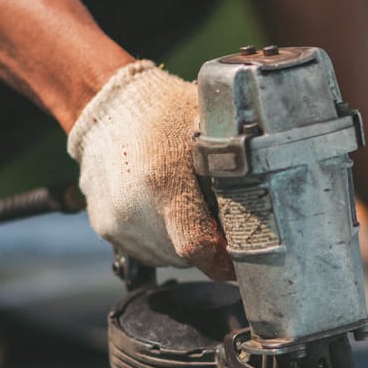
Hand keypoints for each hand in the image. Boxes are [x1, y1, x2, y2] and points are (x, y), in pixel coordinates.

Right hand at [67, 61, 232, 278]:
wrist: (109, 106)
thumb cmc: (164, 112)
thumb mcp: (209, 132)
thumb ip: (234, 173)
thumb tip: (263, 212)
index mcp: (162, 182)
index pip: (197, 247)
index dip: (223, 260)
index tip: (239, 259)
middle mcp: (133, 208)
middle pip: (185, 256)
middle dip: (207, 245)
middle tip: (216, 218)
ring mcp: (116, 221)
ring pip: (166, 257)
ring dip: (182, 242)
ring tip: (187, 206)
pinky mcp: (105, 227)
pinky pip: (145, 250)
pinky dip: (161, 238)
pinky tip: (164, 207)